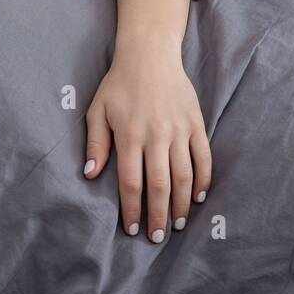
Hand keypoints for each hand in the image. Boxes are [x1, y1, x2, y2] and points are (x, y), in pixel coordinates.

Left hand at [83, 47, 211, 242]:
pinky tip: (197, 197)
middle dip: (157, 215)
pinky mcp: (196, 123)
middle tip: (156, 238)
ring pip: (184, 176)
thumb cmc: (118, 85)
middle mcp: (156, 135)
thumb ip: (96, 144)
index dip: (132, 209)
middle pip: (159, 185)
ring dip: (181, 204)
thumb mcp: (97, 111)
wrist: (150, 55)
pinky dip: (202, 180)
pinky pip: (203, 158)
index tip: (132, 229)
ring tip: (176, 224)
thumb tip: (89, 174)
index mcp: (130, 135)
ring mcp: (179, 130)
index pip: (131, 182)